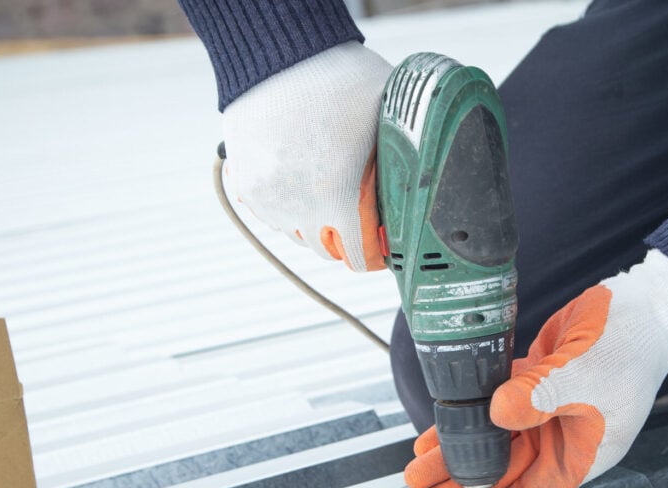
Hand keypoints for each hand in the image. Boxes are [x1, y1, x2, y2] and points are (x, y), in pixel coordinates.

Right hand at [221, 42, 392, 271]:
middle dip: (348, 236)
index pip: (361, 258)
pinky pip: (269, 213)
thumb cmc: (341, 78)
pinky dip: (286, 205)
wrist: (277, 50)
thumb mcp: (390, 116)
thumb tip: (423, 185)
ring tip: (330, 190)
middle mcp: (298, 207)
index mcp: (340, 197)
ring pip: (296, 233)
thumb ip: (405, 159)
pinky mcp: (245, 182)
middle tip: (362, 213)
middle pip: (328, 250)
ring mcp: (267, 197)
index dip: (379, 252)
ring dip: (315, 221)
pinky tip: (301, 179)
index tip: (386, 240)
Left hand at [403, 250, 667, 487]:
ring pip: (491, 447)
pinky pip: (488, 414)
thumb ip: (542, 397)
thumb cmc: (630, 349)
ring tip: (417, 474)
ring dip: (456, 459)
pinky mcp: (528, 388)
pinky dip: (463, 425)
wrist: (640, 308)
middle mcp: (559, 440)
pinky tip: (432, 440)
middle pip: (504, 475)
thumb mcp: (586, 377)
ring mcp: (542, 414)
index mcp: (581, 453)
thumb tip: (498, 412)